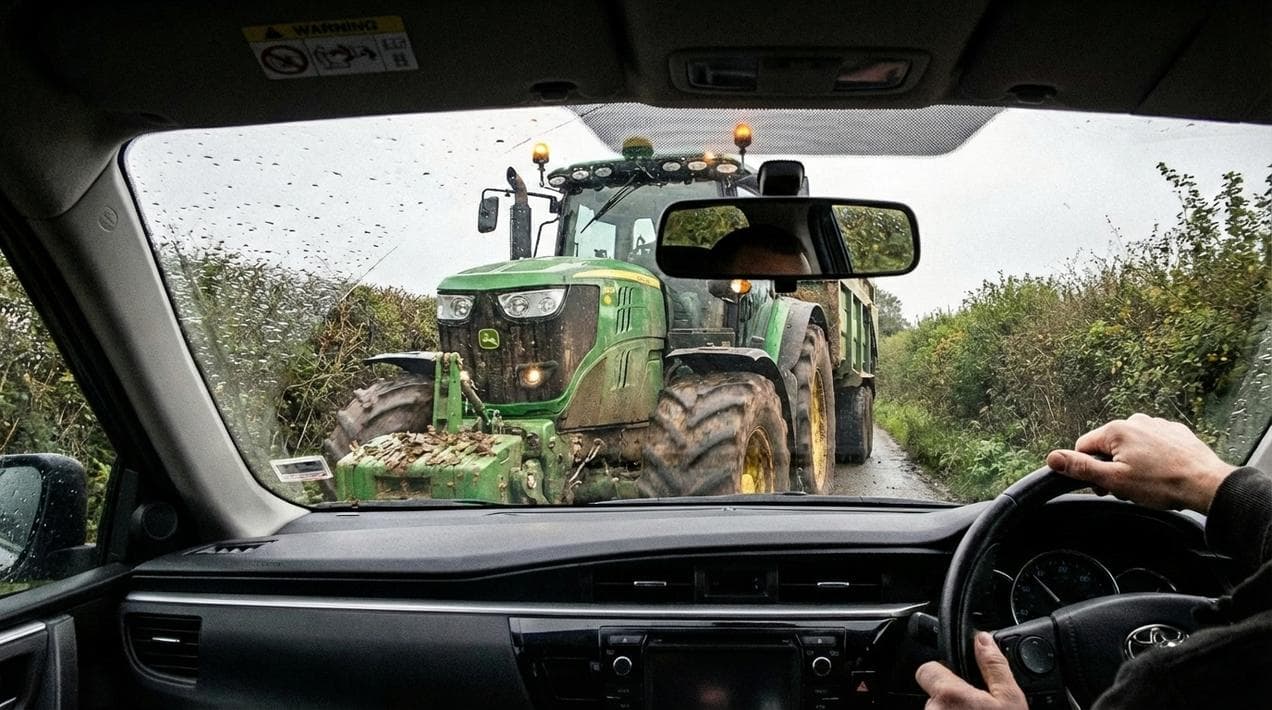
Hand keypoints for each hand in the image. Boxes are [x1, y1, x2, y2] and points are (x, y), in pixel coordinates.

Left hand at [916, 632, 1026, 708]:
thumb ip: (994, 666)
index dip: (942, 670)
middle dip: (953, 694)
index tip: (959, 677)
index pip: (927, 668)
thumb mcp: (1010, 699)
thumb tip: (983, 639)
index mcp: (949, 694)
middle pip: (935, 690)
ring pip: (938, 708)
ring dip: (953, 709)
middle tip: (977, 704)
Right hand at [1046, 413, 1235, 512]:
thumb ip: (1081, 467)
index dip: (1089, 471)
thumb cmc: (1162, 484)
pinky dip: (1153, 458)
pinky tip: (1163, 473)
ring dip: (1132, 463)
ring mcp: (1157, 424)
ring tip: (1149, 482)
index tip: (1105, 487)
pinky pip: (1152, 444)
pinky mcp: (1175, 431)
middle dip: (1112, 468)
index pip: (1084, 447)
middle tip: (1128, 489)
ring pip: (1131, 446)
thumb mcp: (1114, 481)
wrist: (1207, 484)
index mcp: (1116, 430)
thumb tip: (1052, 457)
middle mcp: (1135, 420)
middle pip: (1108, 447)